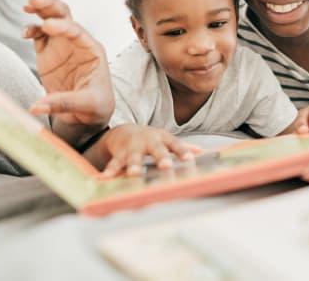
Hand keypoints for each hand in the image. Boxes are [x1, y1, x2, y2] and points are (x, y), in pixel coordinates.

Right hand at [23, 0, 114, 144]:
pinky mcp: (48, 52)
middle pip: (65, 16)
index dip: (63, 26)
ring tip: (27, 5)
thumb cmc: (96, 106)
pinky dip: (31, 30)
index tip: (47, 26)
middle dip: (51, 6)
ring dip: (40, 10)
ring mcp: (62, 45)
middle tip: (34, 0)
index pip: (78, 32)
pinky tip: (24, 33)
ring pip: (51, 19)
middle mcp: (77, 43)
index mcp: (92, 50)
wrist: (89, 113)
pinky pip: (38, 35)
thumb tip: (35, 107)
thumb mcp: (87, 105)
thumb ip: (63, 103)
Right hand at [85, 124, 202, 176]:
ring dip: (134, 165)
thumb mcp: (165, 139)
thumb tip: (201, 151)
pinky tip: (107, 177)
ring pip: (134, 156)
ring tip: (134, 174)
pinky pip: (115, 162)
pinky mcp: (119, 153)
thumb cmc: (150, 139)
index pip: (175, 144)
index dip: (183, 151)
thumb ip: (182, 146)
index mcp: (162, 138)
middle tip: (166, 166)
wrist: (124, 131)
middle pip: (156, 149)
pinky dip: (111, 169)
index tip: (190, 159)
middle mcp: (148, 140)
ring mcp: (133, 146)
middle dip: (161, 157)